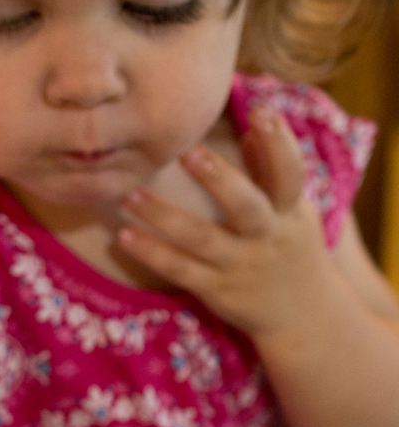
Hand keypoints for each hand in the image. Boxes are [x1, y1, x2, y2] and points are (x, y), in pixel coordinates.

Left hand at [118, 107, 333, 337]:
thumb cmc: (290, 246)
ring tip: (130, 196)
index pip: (290, 174)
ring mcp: (239, 265)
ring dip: (164, 216)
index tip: (261, 112)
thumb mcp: (292, 209)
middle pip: (247, 207)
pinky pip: (180, 270)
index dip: (279, 143)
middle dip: (220, 179)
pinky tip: (124, 237)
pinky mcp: (216, 290)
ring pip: (201, 239)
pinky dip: (152, 254)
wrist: (302, 314)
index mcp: (289, 211)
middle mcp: (266, 237)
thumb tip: (255, 121)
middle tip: (189, 153)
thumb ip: (270, 169)